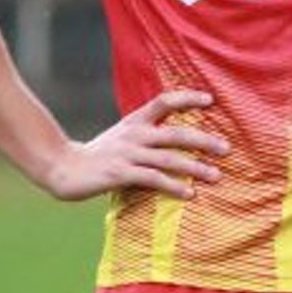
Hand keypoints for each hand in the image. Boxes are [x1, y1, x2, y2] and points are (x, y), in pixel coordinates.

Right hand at [40, 90, 227, 201]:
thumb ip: (147, 134)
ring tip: (216, 175)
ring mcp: (127, 154)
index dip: (187, 98)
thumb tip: (178, 136)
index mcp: (135, 121)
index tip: (210, 99)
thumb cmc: (98, 155)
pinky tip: (190, 194)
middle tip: (227, 148)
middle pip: (175, 133)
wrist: (64, 168)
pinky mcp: (121, 174)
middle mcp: (134, 134)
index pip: (164, 101)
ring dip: (195, 167)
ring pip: (168, 158)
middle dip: (203, 140)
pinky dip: (173, 186)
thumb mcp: (122, 136)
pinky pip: (153, 179)